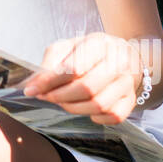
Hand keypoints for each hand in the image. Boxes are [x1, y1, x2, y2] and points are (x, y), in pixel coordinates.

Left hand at [22, 32, 144, 125]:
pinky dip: (95, 117)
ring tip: (63, 101)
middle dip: (60, 96)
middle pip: (87, 88)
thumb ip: (49, 62)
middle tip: (47, 97)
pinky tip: (86, 108)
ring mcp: (127, 82)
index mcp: (100, 44)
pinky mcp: (131, 100)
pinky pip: (113, 116)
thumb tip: (33, 84)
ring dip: (73, 108)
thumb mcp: (67, 47)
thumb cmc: (89, 52)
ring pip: (99, 105)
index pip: (74, 68)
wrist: (122, 55)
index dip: (49, 82)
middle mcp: (119, 62)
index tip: (32, 90)